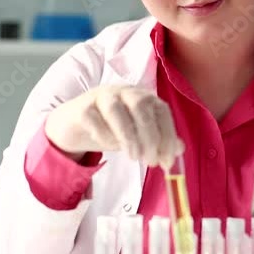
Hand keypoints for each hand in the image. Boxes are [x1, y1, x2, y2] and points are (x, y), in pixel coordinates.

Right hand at [45, 85, 183, 166]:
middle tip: (151, 161)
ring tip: (134, 157)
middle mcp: (124, 92)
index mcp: (142, 97)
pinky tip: (109, 147)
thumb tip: (180, 149)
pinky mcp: (82, 107)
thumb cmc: (111, 128)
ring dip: (128, 135)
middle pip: (140, 106)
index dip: (168, 135)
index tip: (168, 160)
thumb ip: (159, 139)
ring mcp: (101, 96)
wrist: (74, 125)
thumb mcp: (137, 135)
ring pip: (116, 109)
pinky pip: (94, 119)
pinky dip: (104, 135)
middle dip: (150, 136)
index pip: (161, 110)